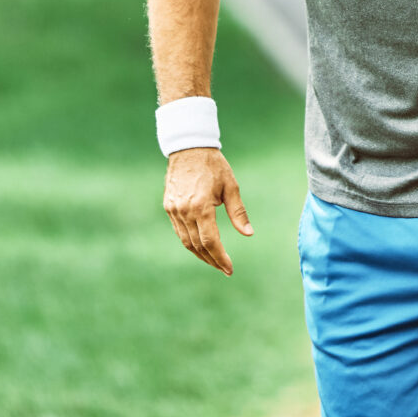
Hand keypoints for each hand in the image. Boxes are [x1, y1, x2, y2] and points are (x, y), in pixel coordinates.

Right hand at [163, 148, 252, 275]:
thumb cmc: (214, 165)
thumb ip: (238, 212)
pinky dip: (190, 241)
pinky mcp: (169, 206)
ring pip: (186, 241)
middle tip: (224, 269)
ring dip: (200, 254)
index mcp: (201, 206)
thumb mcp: (231, 186)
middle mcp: (184, 211)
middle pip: (197, 245)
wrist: (189, 147)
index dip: (220, 257)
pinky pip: (179, 231)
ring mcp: (174, 210)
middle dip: (212, 260)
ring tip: (214, 261)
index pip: (210, 241)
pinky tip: (200, 245)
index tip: (230, 269)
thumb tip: (248, 233)